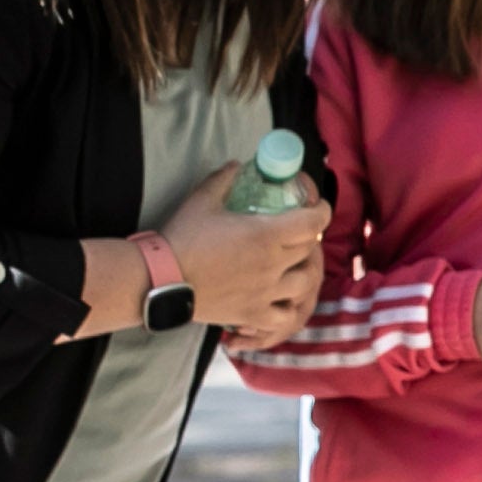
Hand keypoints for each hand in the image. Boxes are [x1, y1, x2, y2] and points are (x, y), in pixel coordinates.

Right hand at [160, 183, 329, 336]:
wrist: (160, 279)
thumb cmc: (182, 237)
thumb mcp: (202, 199)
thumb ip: (224, 179)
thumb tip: (236, 165)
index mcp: (266, 234)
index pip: (313, 222)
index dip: (321, 211)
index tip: (317, 206)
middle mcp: (273, 264)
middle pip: (309, 249)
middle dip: (309, 237)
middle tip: (298, 232)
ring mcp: (266, 292)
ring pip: (306, 283)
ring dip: (304, 271)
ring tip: (293, 266)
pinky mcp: (254, 314)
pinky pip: (285, 316)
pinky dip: (287, 308)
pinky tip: (279, 300)